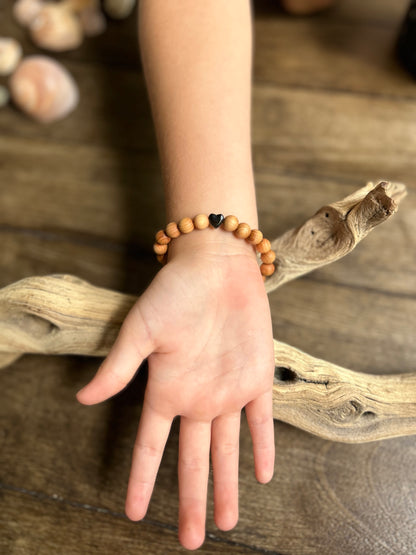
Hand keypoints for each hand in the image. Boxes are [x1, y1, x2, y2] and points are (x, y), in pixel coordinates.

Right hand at [76, 230, 274, 549]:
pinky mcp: (257, 378)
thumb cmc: (175, 293)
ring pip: (227, 450)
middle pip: (193, 460)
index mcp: (166, 390)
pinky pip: (261, 420)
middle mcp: (197, 398)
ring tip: (226, 522)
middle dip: (191, 500)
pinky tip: (260, 474)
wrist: (217, 266)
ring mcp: (228, 391)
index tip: (131, 513)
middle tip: (190, 541)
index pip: (149, 447)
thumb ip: (118, 367)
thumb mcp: (141, 330)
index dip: (140, 480)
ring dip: (226, 485)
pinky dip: (262, 446)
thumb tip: (83, 398)